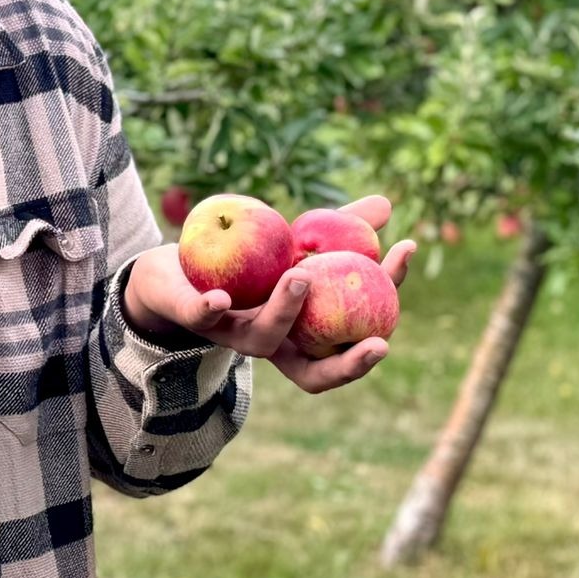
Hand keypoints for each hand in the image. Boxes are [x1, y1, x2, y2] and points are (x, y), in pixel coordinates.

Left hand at [124, 194, 415, 394]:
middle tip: (381, 342)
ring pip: (263, 339)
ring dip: (284, 312)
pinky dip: (211, 310)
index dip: (382, 314)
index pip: (350, 342)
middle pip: (316, 373)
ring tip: (299, 278)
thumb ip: (340, 231)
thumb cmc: (245, 265)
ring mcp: (232, 335)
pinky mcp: (192, 318)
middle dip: (351, 364)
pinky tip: (221, 299)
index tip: (404, 279)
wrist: (174, 267)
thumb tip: (386, 204)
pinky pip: (202, 320)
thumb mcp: (296, 246)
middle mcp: (272, 344)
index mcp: (302, 336)